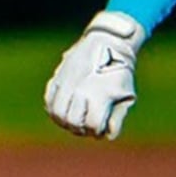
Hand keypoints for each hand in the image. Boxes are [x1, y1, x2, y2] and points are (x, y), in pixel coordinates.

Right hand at [44, 11, 145, 139]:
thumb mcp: (127, 94)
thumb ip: (118, 117)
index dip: (96, 131)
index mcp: (100, 95)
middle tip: (87, 126)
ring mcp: (67, 83)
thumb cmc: (121, 71)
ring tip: (75, 120)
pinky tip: (64, 111)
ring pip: (57, 114)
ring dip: (65, 122)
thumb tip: (107, 135)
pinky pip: (49, 100)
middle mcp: (81, 90)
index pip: (92, 124)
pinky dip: (54, 110)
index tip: (100, 128)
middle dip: (80, 129)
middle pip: (72, 122)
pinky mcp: (58, 77)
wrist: (108, 41)